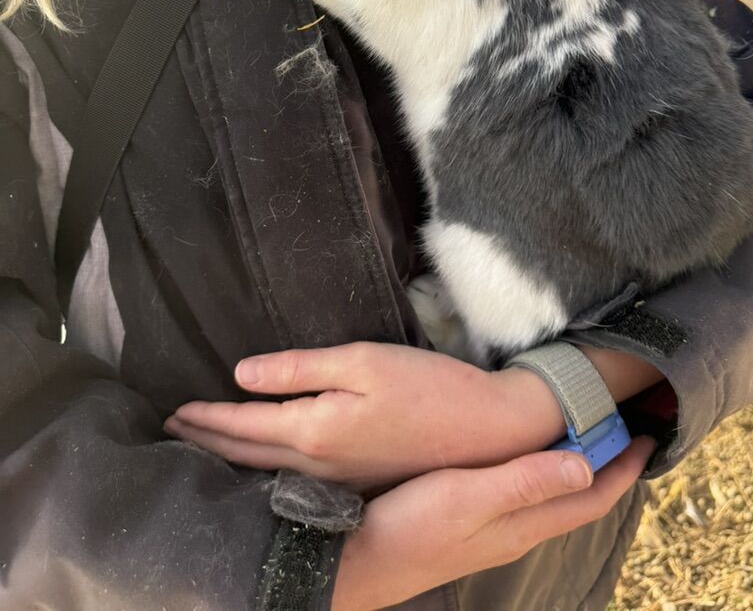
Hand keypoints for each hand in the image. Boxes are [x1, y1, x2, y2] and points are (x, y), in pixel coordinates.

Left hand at [164, 342, 570, 491]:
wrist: (486, 434)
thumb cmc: (427, 388)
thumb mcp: (363, 361)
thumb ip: (300, 369)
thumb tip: (242, 373)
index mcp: (315, 431)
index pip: (244, 426)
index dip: (206, 417)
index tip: (174, 412)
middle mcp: (319, 465)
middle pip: (248, 455)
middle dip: (208, 442)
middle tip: (176, 432)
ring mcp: (339, 480)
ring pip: (268, 472)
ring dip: (232, 458)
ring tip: (207, 447)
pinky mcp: (359, 481)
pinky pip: (293, 479)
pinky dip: (264, 468)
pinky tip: (262, 462)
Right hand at [330, 437, 656, 610]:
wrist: (357, 560)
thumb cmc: (409, 527)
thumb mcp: (468, 497)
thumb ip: (524, 482)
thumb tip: (586, 466)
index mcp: (522, 523)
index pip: (590, 496)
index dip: (623, 468)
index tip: (648, 435)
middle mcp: (515, 529)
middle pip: (577, 496)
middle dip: (607, 464)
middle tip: (625, 424)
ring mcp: (492, 528)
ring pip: (551, 495)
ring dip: (576, 465)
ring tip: (587, 432)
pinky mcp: (470, 521)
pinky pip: (525, 493)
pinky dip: (542, 469)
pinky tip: (527, 454)